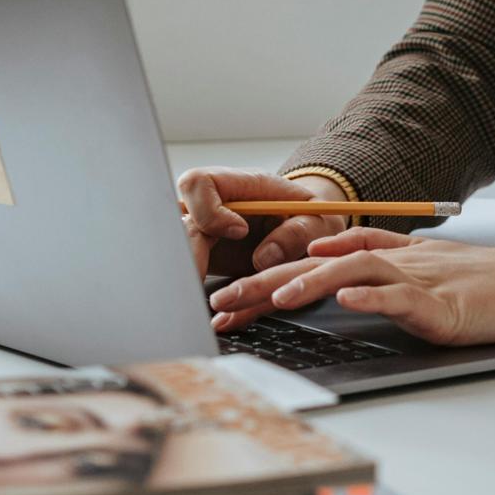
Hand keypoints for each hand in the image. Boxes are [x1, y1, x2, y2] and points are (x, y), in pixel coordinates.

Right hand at [176, 167, 353, 286]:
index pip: (200, 183)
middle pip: (177, 218)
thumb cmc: (311, 217)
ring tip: (208, 301)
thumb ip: (296, 233)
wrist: (305, 230)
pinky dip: (193, 288)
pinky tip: (209, 310)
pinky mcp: (203, 255)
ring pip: (176, 247)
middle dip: (189, 252)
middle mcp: (213, 205)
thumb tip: (264, 259)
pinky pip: (187, 270)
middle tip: (205, 281)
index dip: (211, 210)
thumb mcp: (317, 221)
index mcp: (240, 185)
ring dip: (188, 272)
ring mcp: (204, 231)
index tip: (240, 231)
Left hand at [209, 226, 494, 344]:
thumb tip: (329, 260)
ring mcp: (420, 280)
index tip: (230, 298)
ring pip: (354, 270)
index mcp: (388, 256)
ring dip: (310, 282)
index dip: (269, 275)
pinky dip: (371, 296)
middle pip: (320, 262)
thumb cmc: (485, 283)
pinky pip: (402, 295)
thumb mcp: (423, 269)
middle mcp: (397, 261)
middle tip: (223, 304)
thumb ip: (377, 260)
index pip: (317, 259)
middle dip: (265, 282)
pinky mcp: (444, 304)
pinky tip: (345, 300)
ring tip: (275, 301)